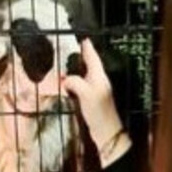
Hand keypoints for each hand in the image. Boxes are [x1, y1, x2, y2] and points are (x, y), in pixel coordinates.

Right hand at [62, 39, 130, 166]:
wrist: (106, 132)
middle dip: (82, 56)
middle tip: (74, 48)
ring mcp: (95, 91)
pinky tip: (68, 84)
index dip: (87, 48)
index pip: (93, 58)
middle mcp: (98, 81)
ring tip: (68, 64)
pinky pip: (81, 86)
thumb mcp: (86, 93)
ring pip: (85, 75)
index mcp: (99, 77)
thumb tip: (65, 79)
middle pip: (89, 65)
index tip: (83, 39)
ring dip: (77, 69)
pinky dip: (74, 82)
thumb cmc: (99, 112)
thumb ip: (74, 82)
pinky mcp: (91, 100)